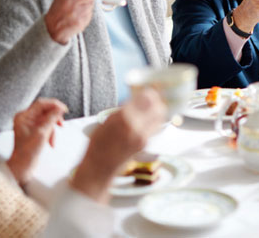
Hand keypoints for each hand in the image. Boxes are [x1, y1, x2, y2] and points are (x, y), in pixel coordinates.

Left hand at [7, 98, 67, 184]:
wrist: (23, 166)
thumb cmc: (27, 152)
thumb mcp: (42, 133)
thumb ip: (51, 118)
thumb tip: (59, 108)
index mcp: (24, 116)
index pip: (41, 104)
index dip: (54, 105)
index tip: (64, 109)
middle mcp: (26, 118)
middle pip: (45, 111)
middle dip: (54, 120)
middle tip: (61, 124)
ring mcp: (30, 124)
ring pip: (48, 119)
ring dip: (53, 129)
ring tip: (53, 139)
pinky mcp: (34, 130)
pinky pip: (47, 126)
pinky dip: (51, 133)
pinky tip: (51, 142)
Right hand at [44, 0, 95, 43]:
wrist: (51, 28)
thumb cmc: (59, 8)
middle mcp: (70, 2)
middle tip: (84, 0)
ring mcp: (75, 13)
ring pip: (91, 5)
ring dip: (88, 6)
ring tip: (79, 9)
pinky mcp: (80, 22)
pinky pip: (90, 15)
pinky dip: (86, 15)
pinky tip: (78, 16)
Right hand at [70, 88, 166, 202]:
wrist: (99, 169)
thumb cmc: (98, 146)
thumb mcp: (106, 122)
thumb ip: (123, 110)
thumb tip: (135, 98)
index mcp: (124, 119)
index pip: (147, 98)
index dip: (150, 91)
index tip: (148, 89)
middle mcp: (137, 128)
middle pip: (159, 107)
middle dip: (157, 100)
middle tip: (152, 96)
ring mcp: (144, 137)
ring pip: (160, 117)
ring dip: (157, 109)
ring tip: (150, 106)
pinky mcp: (146, 144)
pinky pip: (156, 127)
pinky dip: (154, 120)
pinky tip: (147, 118)